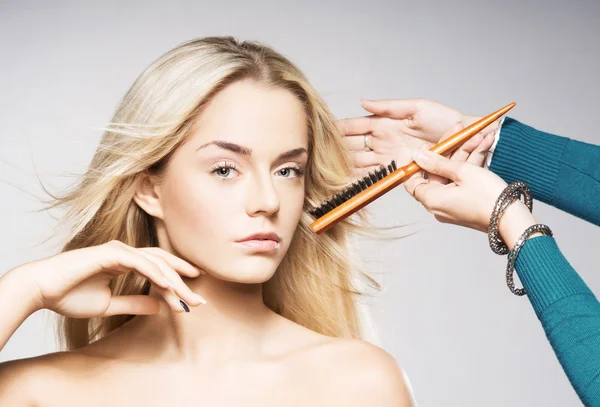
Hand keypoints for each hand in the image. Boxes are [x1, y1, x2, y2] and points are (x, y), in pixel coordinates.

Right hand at [15, 241, 205, 317]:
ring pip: (156, 263)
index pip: (158, 270)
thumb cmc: (68, 296)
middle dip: (183, 281)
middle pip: (163, 264)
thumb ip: (134, 302)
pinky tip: (169, 287)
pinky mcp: (111, 253)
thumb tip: (159, 306)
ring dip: (174, 281)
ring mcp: (119, 250)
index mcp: (124, 261)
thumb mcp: (109, 304)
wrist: (41, 290)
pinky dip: (156, 273)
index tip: (191, 301)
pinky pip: (141, 262)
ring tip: (187, 298)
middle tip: (199, 300)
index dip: (176, 284)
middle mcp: (125, 252)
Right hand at [338, 98, 497, 178]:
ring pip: (359, 162)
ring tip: (327, 170)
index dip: (339, 128)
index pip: (355, 126)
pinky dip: (361, 179)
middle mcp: (383, 141)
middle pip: (353, 146)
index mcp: (384, 123)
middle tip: (318, 154)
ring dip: (344, 166)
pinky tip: (348, 181)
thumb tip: (363, 103)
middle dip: (336, 150)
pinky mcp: (398, 171)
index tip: (323, 130)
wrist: (464, 140)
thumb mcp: (416, 107)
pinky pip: (376, 176)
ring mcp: (389, 157)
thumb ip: (388, 106)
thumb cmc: (444, 120)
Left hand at [406, 150, 537, 247]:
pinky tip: (484, 147)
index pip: (413, 179)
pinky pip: (462, 182)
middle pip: (437, 172)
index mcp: (431, 199)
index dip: (417, 161)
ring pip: (453, 174)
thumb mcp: (462, 172)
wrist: (512, 219)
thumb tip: (417, 156)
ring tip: (480, 137)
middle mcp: (438, 205)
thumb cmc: (488, 197)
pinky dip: (471, 166)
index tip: (426, 146)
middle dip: (451, 150)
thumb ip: (437, 162)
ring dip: (466, 154)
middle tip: (460, 130)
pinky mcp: (465, 204)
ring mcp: (452, 205)